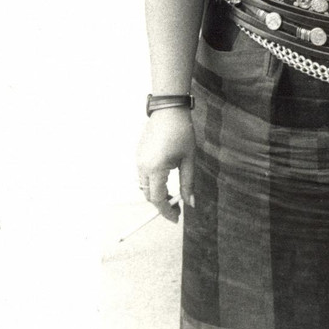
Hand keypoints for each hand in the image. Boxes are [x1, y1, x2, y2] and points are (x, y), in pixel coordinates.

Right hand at [136, 107, 195, 222]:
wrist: (168, 110)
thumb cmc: (182, 133)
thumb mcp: (189, 159)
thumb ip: (188, 183)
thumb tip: (190, 203)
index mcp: (156, 169)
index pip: (158, 199)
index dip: (167, 211)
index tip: (176, 218)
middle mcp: (143, 167)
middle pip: (149, 195)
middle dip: (162, 204)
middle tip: (177, 207)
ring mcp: (138, 160)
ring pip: (144, 187)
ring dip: (157, 194)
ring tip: (173, 194)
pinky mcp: (138, 155)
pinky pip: (143, 176)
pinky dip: (152, 183)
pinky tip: (166, 179)